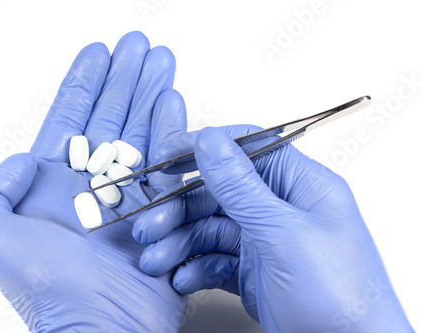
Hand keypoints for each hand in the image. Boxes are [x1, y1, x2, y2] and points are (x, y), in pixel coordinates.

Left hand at [0, 31, 187, 331]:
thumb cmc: (50, 292)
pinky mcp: (159, 210)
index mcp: (54, 187)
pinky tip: (173, 102)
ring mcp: (129, 197)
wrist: (102, 327)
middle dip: (125, 78)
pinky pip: (167, 162)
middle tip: (138, 47)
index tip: (99, 52)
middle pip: (111, 117)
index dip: (85, 82)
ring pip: (140, 132)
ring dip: (150, 94)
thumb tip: (23, 160)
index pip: (71, 119)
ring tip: (160, 62)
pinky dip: (171, 130)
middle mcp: (92, 187)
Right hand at [134, 126, 413, 331]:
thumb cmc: (338, 295)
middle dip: (179, 210)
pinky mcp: (252, 273)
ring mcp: (265, 242)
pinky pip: (214, 260)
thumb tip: (210, 140)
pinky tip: (180, 279)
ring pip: (210, 229)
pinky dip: (194, 268)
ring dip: (178, 243)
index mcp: (299, 186)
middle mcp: (280, 210)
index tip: (165, 156)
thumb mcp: (283, 234)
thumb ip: (242, 186)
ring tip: (154, 261)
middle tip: (149, 226)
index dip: (203, 148)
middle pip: (218, 193)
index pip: (246, 149)